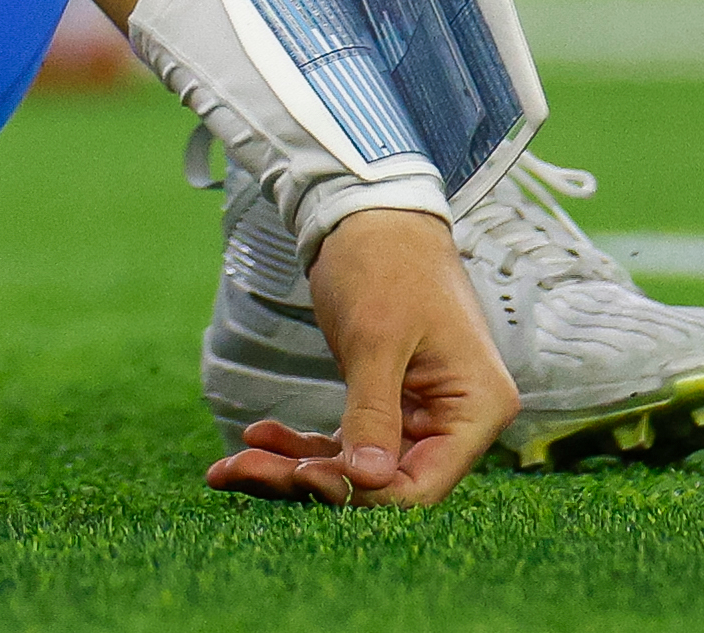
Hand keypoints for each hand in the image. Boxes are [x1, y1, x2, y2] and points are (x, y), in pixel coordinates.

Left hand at [208, 208, 513, 506]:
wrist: (370, 212)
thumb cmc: (386, 263)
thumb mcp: (377, 338)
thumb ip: (374, 412)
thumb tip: (367, 481)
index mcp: (474, 408)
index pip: (419, 485)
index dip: (358, 492)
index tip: (298, 477)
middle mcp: (454, 420)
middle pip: (380, 480)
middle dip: (307, 479)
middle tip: (235, 471)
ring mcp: (419, 414)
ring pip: (353, 465)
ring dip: (292, 466)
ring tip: (228, 465)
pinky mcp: (386, 403)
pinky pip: (344, 440)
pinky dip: (300, 444)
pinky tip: (256, 436)